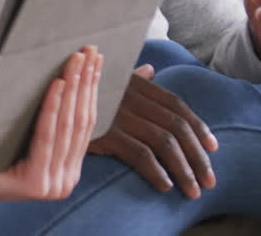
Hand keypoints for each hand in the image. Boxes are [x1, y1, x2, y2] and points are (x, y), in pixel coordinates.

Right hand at [87, 66, 217, 198]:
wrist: (47, 95)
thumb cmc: (79, 89)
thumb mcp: (108, 79)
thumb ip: (133, 78)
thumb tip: (150, 70)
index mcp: (136, 85)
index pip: (177, 106)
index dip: (199, 127)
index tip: (212, 148)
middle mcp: (132, 98)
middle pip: (177, 127)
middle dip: (198, 156)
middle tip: (210, 180)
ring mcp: (119, 114)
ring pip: (164, 142)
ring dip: (184, 169)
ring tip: (192, 190)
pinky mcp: (105, 132)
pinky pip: (139, 153)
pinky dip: (156, 171)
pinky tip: (164, 185)